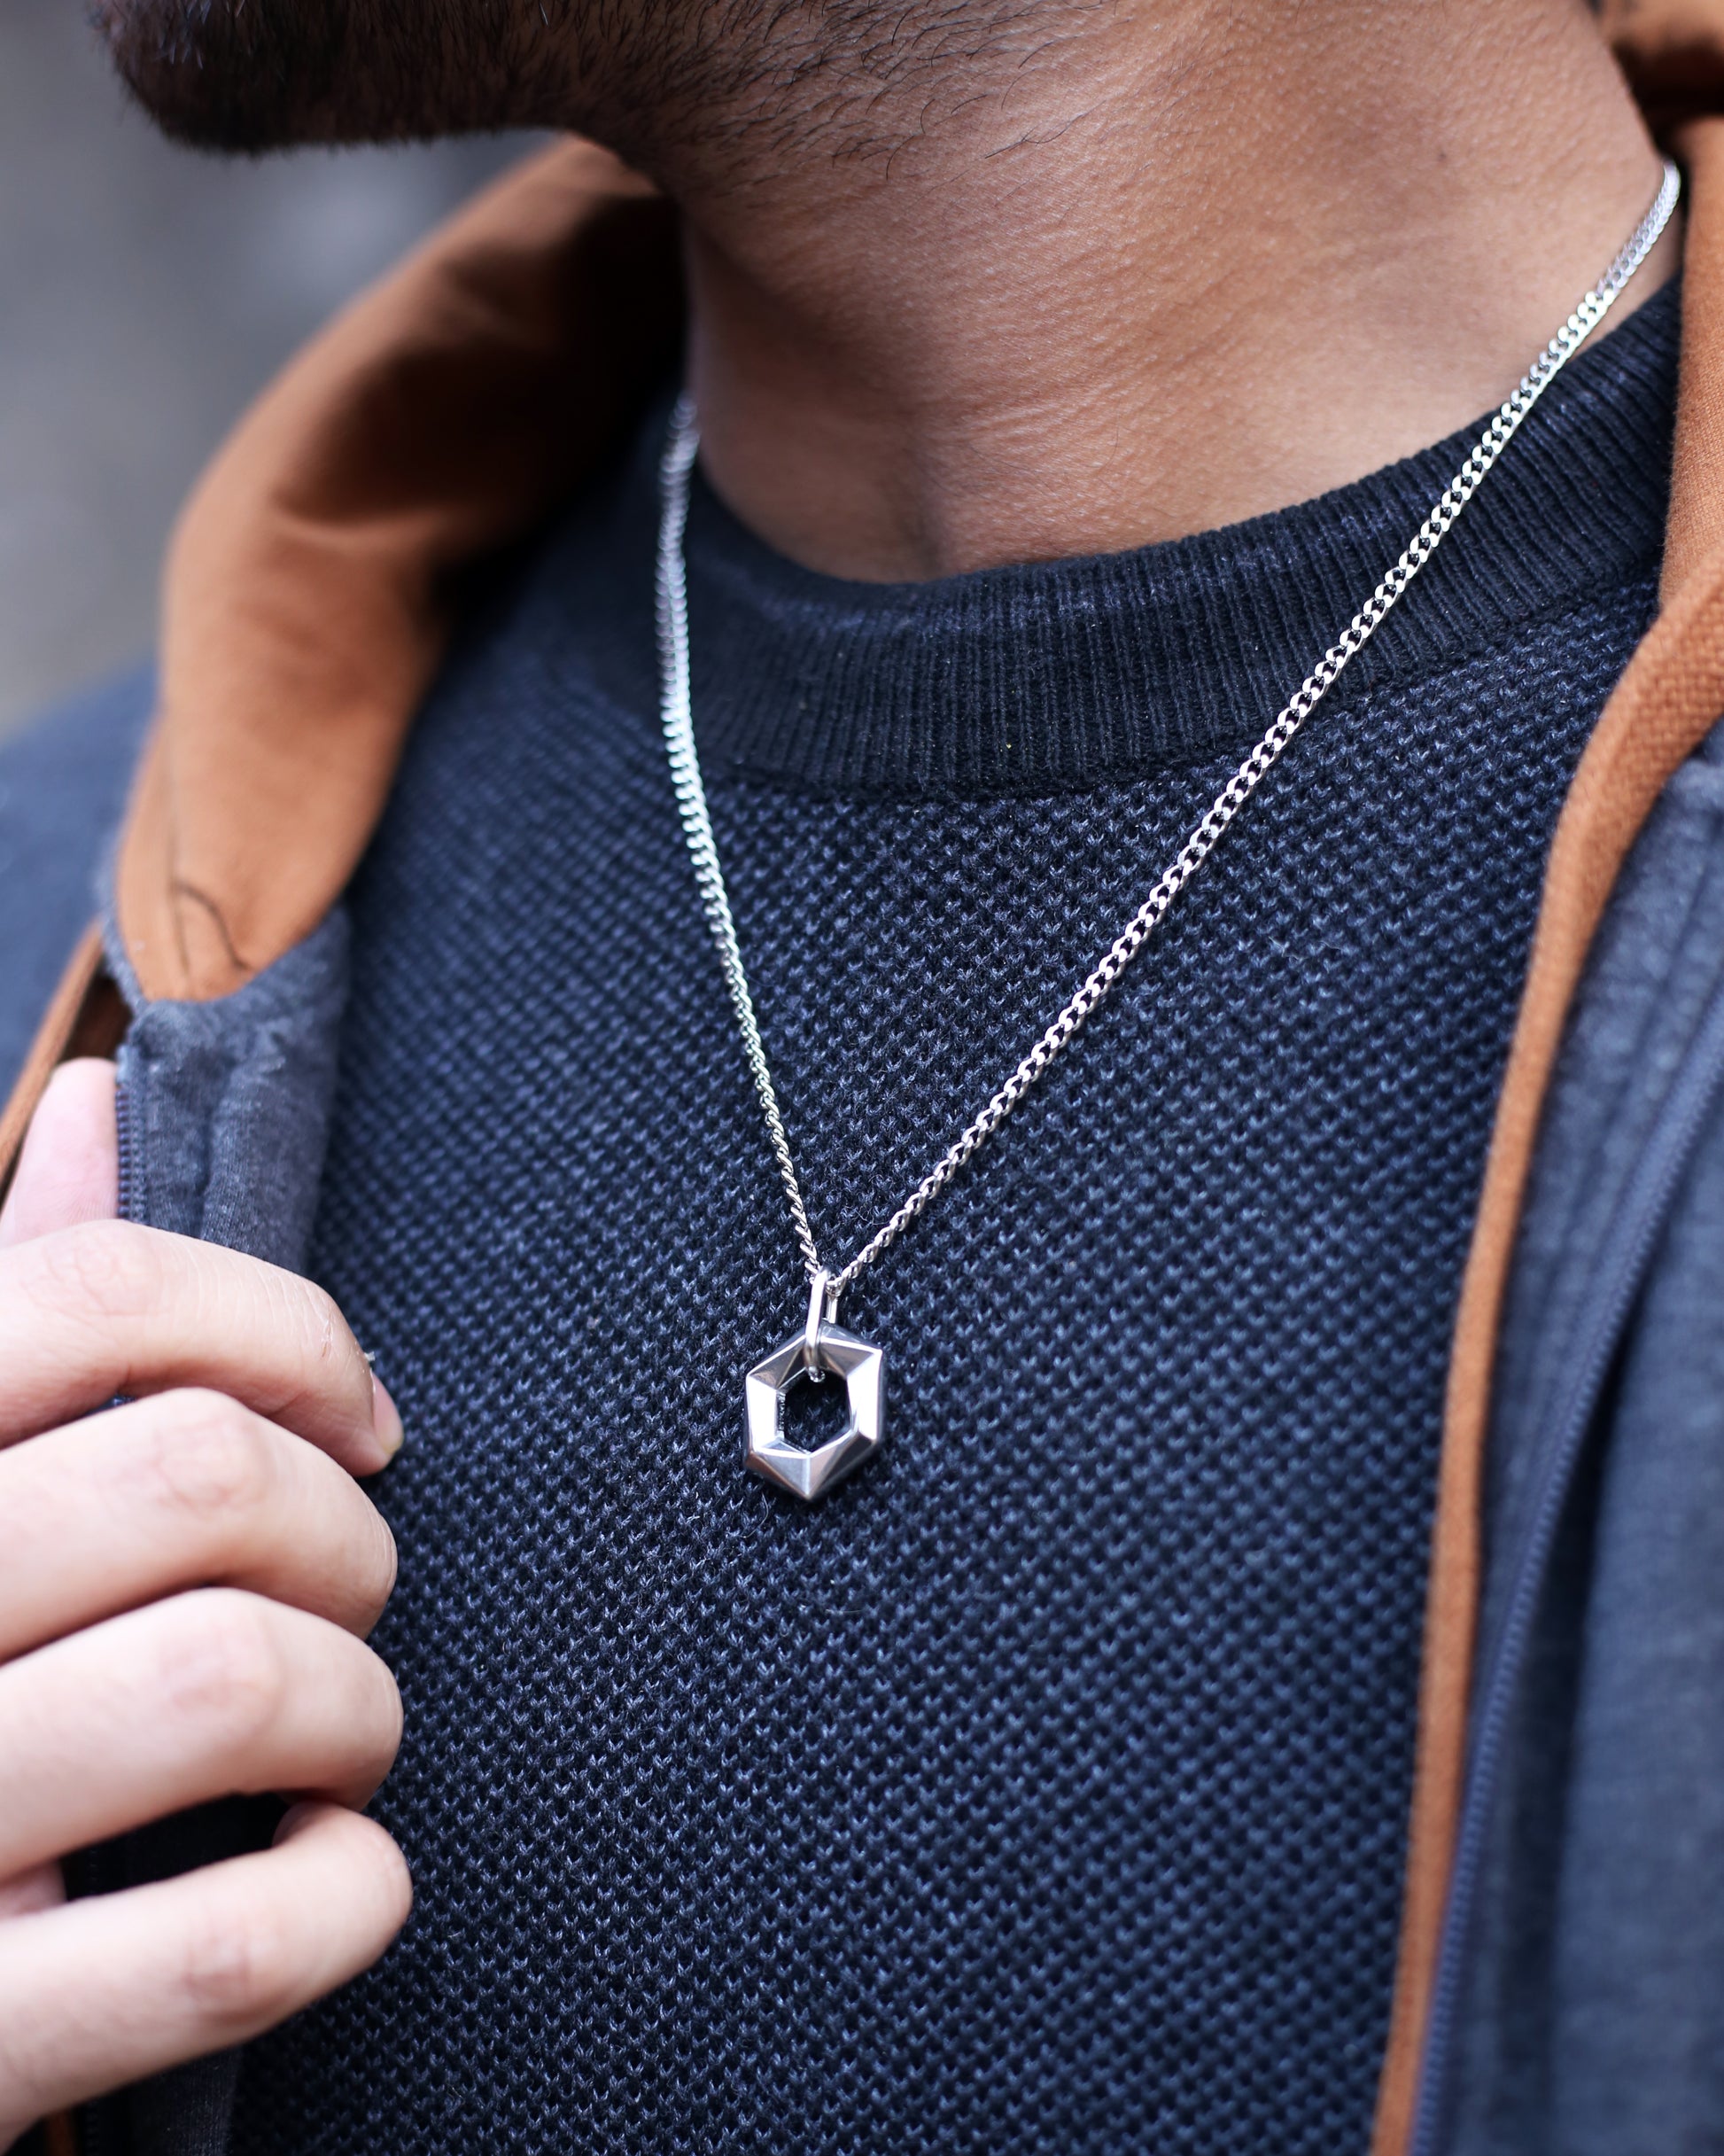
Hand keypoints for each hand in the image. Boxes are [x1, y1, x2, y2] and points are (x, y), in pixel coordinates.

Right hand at [0, 1061, 410, 2149]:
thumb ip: (8, 1305)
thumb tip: (95, 1103)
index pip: (92, 1292)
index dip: (284, 1330)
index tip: (361, 1414)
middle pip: (199, 1475)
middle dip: (345, 1532)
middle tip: (348, 1595)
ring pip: (232, 1681)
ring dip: (356, 1707)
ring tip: (333, 1738)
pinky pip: (230, 1945)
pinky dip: (345, 1897)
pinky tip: (324, 1874)